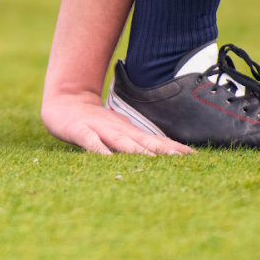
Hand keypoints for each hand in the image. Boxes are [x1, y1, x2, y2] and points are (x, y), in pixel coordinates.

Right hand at [41, 90, 192, 155]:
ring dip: (138, 150)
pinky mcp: (79, 130)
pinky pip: (90, 141)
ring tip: (154, 159)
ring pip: (121, 141)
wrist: (65, 100)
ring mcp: (98, 129)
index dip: (173, 148)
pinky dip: (99, 149)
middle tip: (183, 159)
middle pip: (143, 142)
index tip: (194, 156)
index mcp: (129, 132)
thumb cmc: (95, 121)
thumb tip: (165, 152)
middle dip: (163, 150)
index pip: (155, 141)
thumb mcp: (119, 130)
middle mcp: (118, 130)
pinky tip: (107, 158)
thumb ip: (138, 141)